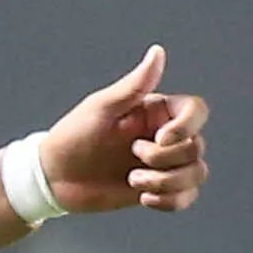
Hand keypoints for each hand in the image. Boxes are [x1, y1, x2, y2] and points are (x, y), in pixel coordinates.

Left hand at [42, 45, 206, 216]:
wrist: (55, 176)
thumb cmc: (74, 135)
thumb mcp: (101, 107)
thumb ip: (134, 85)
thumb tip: (157, 52)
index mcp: (156, 112)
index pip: (197, 111)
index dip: (187, 127)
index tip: (160, 139)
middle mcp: (166, 136)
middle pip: (196, 147)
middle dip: (165, 158)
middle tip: (132, 157)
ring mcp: (163, 164)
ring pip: (196, 173)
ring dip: (168, 182)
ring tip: (134, 182)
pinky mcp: (158, 189)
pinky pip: (186, 197)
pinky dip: (171, 201)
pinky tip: (144, 198)